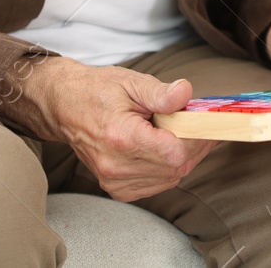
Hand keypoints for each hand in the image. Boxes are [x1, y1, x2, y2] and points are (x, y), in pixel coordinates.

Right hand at [7, 55, 216, 200]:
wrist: (65, 106)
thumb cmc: (98, 90)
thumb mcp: (130, 82)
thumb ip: (160, 92)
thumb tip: (186, 94)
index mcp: (121, 137)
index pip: (175, 152)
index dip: (197, 139)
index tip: (205, 122)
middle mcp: (116, 165)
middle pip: (175, 168)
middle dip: (194, 147)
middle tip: (200, 125)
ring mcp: (114, 180)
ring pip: (169, 179)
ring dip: (183, 158)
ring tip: (181, 134)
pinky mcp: (115, 188)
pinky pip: (155, 185)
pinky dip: (168, 169)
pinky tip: (165, 149)